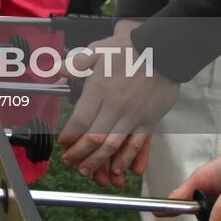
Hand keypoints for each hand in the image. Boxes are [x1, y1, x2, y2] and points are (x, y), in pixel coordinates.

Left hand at [59, 21, 176, 185]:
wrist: (162, 50)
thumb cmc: (128, 49)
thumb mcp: (97, 50)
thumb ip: (76, 64)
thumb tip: (57, 72)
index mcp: (99, 90)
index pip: (80, 120)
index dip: (69, 136)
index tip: (63, 143)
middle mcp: (115, 106)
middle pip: (94, 137)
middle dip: (79, 154)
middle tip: (70, 162)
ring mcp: (134, 115)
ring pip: (113, 145)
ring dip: (99, 161)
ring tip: (87, 171)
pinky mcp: (149, 120)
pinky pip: (137, 144)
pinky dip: (126, 159)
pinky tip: (118, 169)